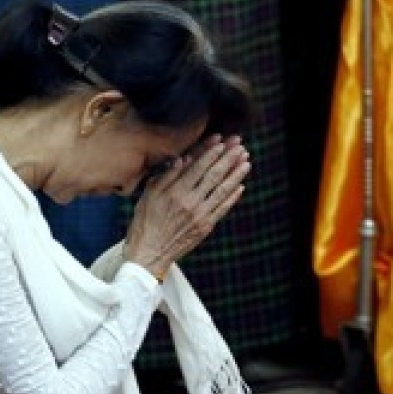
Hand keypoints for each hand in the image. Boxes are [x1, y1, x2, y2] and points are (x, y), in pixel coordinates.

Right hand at [124, 136, 249, 278]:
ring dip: (236, 175)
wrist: (150, 252)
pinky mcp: (206, 226)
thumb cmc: (145, 222)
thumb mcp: (149, 195)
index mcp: (175, 191)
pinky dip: (232, 197)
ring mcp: (200, 215)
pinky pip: (223, 208)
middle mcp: (190, 202)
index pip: (197, 167)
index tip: (221, 141)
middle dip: (228, 159)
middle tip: (239, 146)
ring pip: (222, 190)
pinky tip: (240, 186)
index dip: (211, 153)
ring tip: (246, 162)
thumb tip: (183, 159)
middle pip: (214, 175)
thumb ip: (167, 176)